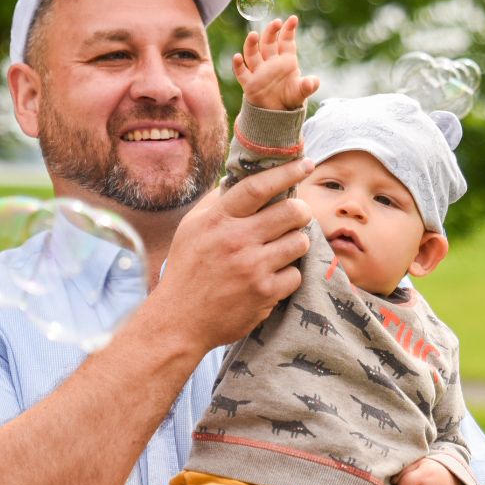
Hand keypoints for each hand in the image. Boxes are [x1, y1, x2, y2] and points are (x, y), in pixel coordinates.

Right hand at [152, 157, 314, 350]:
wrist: (179, 320)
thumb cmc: (187, 269)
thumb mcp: (192, 228)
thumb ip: (216, 202)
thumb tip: (238, 177)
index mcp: (218, 219)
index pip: (258, 186)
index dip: (287, 172)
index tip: (305, 163)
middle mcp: (236, 240)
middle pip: (292, 211)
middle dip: (301, 210)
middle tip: (297, 215)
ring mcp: (253, 267)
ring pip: (300, 242)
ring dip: (296, 243)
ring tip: (281, 249)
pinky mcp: (265, 293)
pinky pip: (296, 274)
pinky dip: (288, 275)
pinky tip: (272, 277)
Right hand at [231, 16, 319, 111]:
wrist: (277, 113)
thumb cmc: (290, 97)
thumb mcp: (301, 92)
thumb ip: (307, 86)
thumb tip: (314, 82)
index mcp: (286, 60)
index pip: (286, 41)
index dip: (288, 29)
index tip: (293, 19)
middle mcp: (271, 61)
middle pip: (268, 43)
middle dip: (271, 32)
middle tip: (276, 22)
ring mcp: (259, 70)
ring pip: (253, 54)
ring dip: (252, 44)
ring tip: (254, 35)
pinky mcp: (249, 82)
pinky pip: (242, 72)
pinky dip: (238, 65)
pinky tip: (237, 57)